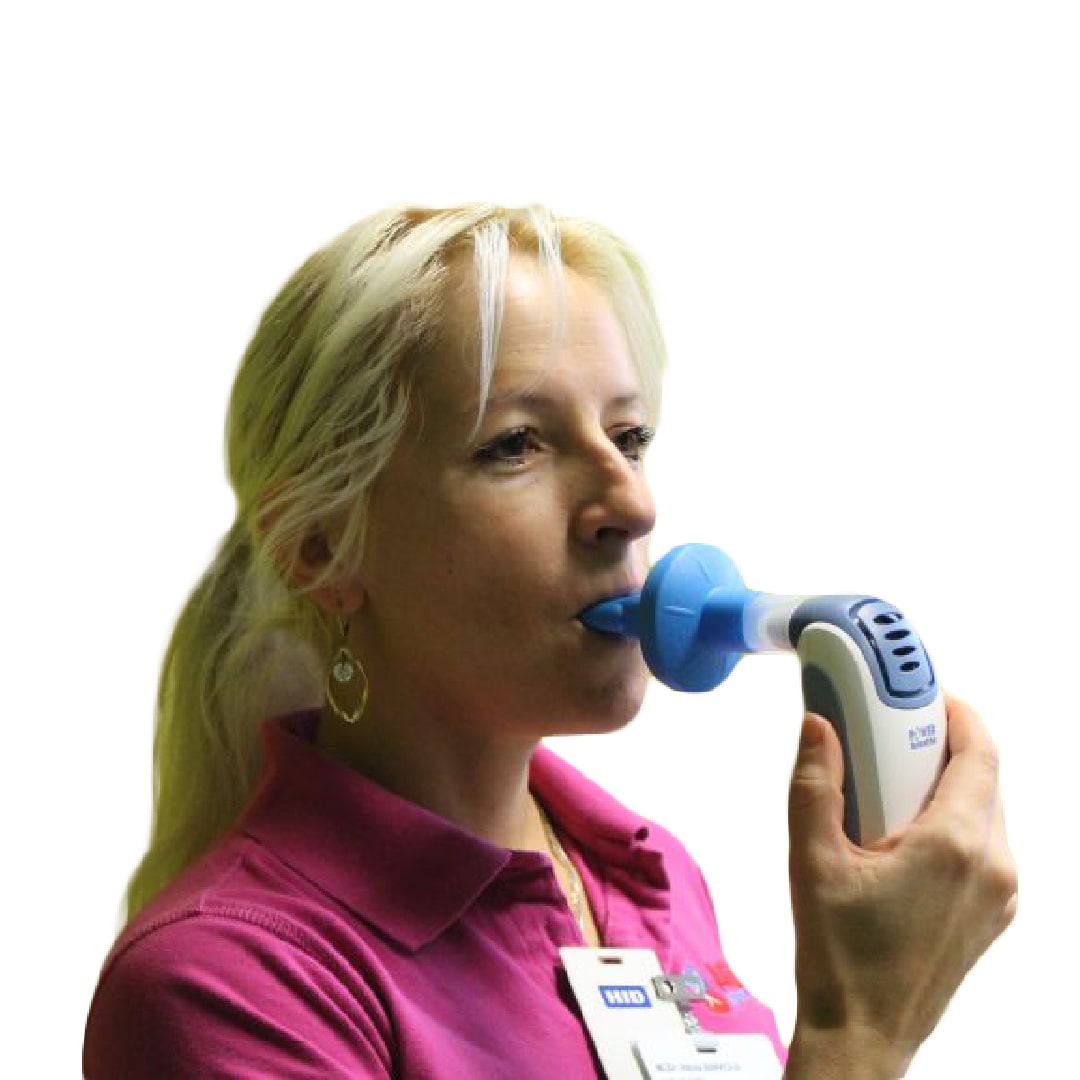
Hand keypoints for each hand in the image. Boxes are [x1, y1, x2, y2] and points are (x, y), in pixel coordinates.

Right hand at [784, 695, 1016, 1077]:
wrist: (863, 1033)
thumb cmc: (840, 956)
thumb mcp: (812, 859)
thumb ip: (816, 783)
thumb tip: (819, 726)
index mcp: (954, 846)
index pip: (979, 753)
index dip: (956, 713)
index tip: (925, 694)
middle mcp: (991, 867)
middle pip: (984, 778)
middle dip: (942, 745)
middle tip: (893, 733)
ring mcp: (999, 895)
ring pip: (985, 811)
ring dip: (946, 784)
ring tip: (890, 783)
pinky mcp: (991, 914)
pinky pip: (982, 845)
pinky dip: (951, 821)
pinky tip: (901, 832)